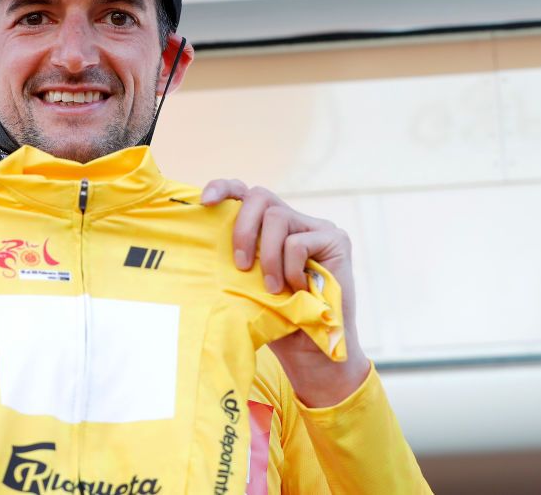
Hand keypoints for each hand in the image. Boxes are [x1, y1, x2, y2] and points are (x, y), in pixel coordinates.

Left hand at [202, 179, 370, 406]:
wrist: (310, 353)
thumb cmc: (274, 318)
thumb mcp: (246, 283)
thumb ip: (237, 256)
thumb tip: (204, 239)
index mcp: (267, 227)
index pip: (244, 192)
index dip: (224, 188)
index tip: (205, 201)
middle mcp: (293, 219)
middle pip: (259, 196)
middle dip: (243, 229)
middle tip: (240, 266)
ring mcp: (316, 226)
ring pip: (277, 217)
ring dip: (268, 257)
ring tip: (272, 289)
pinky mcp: (336, 239)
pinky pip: (298, 242)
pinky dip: (291, 268)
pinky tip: (299, 288)